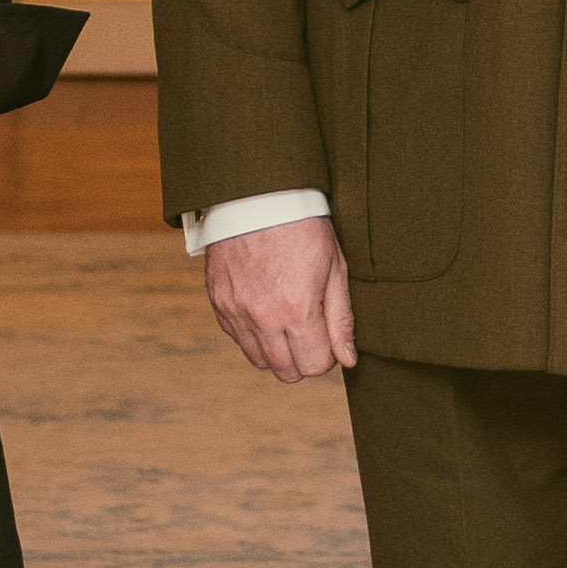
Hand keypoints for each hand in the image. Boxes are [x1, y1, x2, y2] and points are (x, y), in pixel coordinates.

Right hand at [202, 209, 358, 381]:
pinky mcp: (219, 303)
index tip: (327, 335)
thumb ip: (341, 319)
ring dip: (277, 351)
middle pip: (286, 372)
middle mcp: (263, 317)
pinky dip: (253, 334)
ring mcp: (236, 312)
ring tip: (287, 321)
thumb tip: (347, 359)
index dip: (327, 355)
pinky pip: (238, 339)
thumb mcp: (335, 268)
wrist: (257, 196)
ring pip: (260, 361)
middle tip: (310, 330)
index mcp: (297, 309)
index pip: (314, 366)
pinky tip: (265, 309)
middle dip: (303, 359)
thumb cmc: (303, 227)